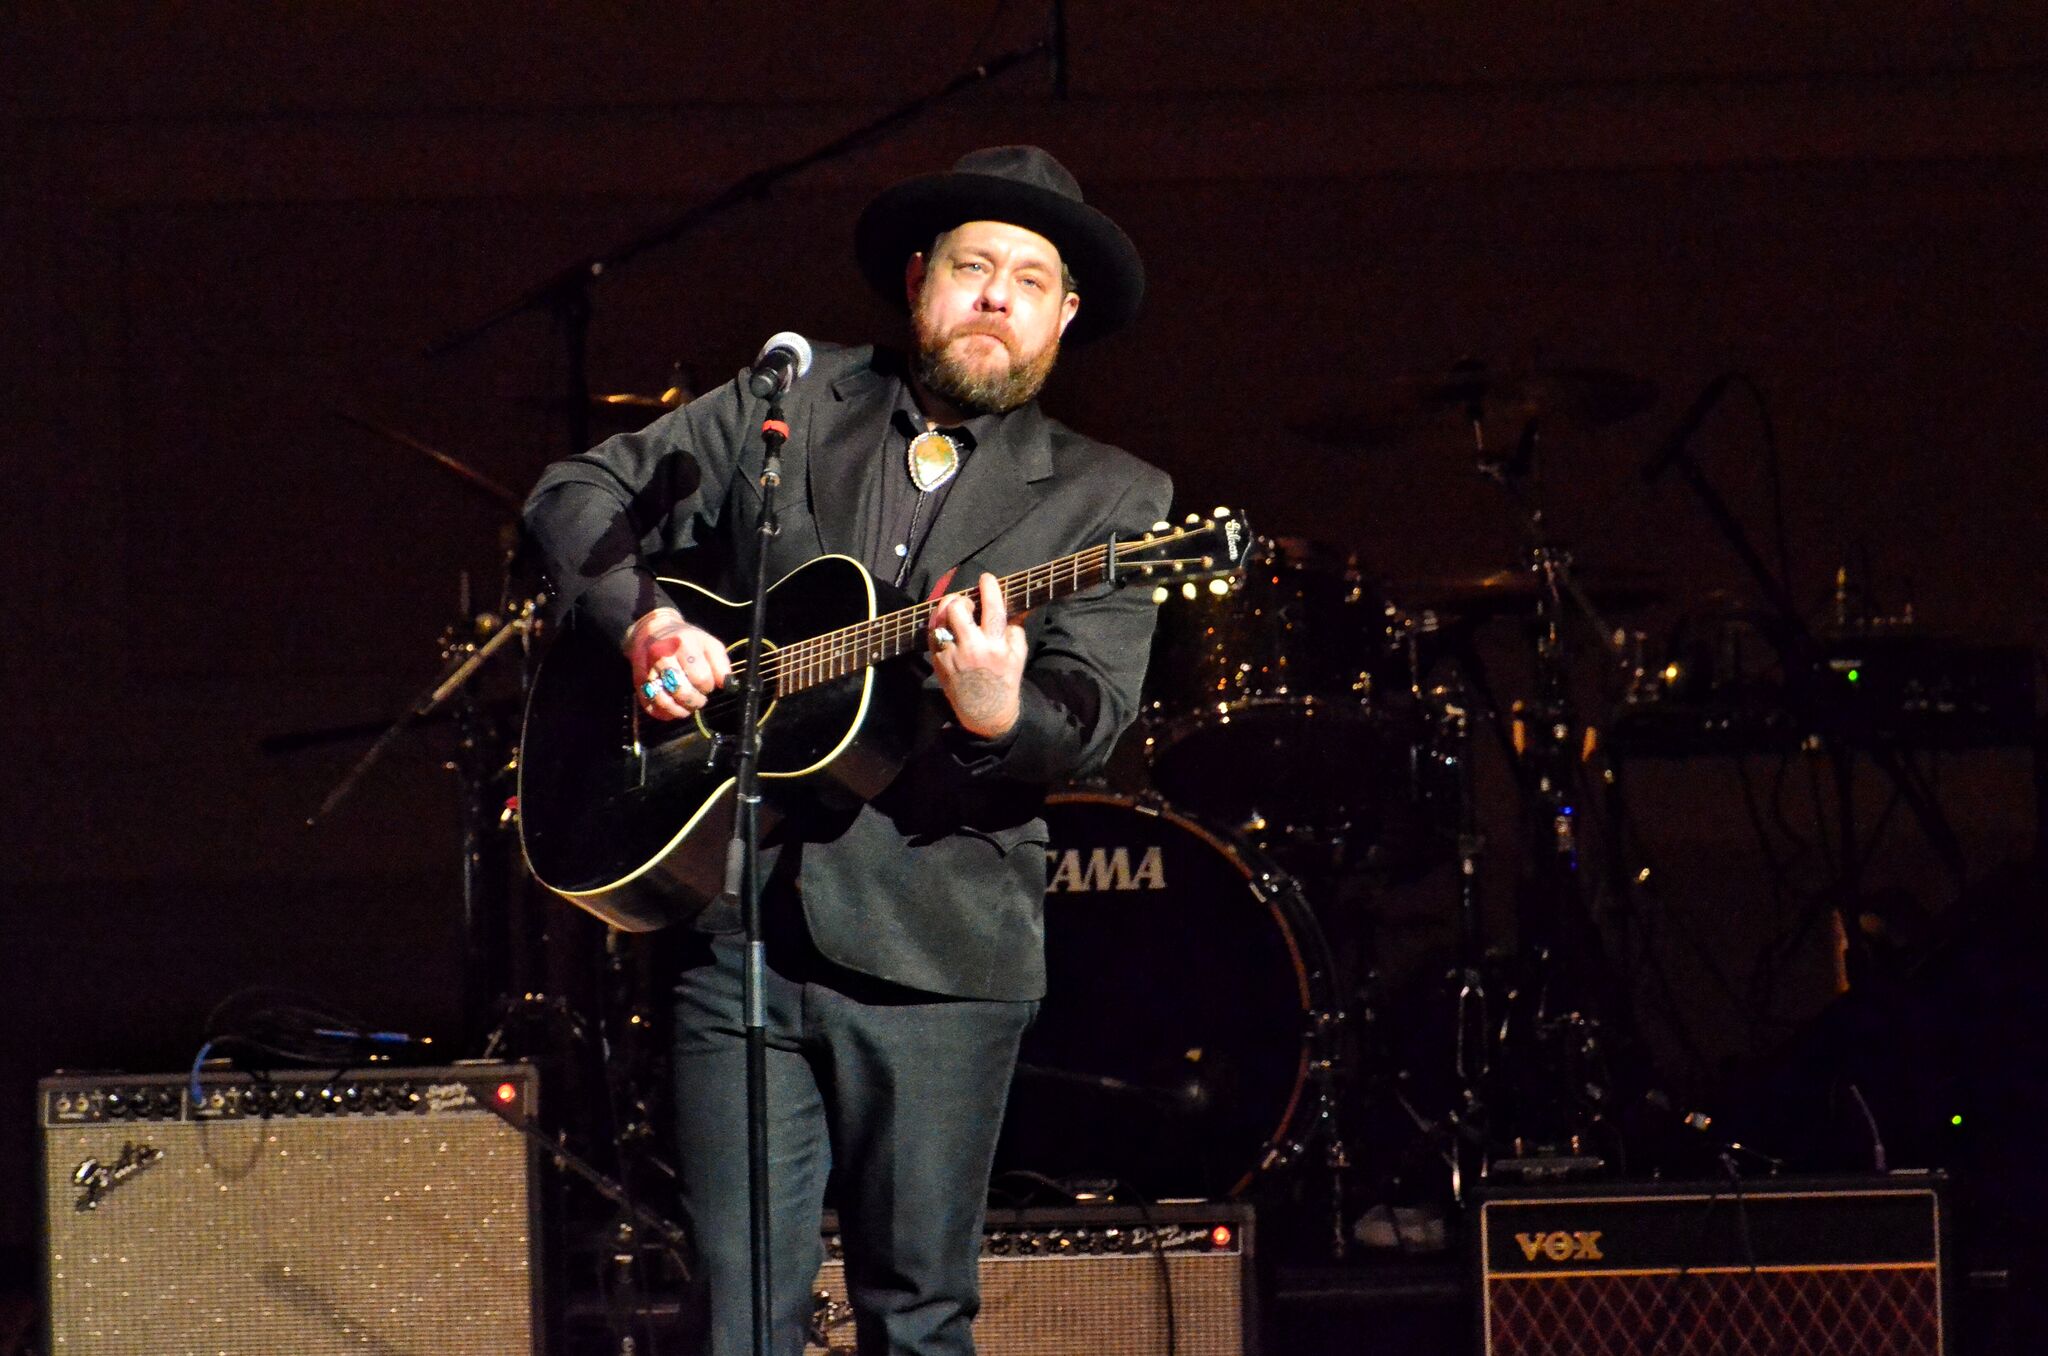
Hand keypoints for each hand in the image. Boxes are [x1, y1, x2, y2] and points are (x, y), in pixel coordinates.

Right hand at [625, 607, 730, 720]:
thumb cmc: (685, 639)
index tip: (707, 684)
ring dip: (680, 710)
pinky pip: (649, 705)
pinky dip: (663, 713)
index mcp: (683, 644)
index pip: (700, 677)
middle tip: (699, 699)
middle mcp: (662, 656)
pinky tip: (673, 711)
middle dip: (695, 701)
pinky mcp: (637, 681)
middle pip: (682, 691)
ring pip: (664, 701)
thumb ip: (721, 663)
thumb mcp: (708, 643)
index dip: (708, 686)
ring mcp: (647, 669)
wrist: (652, 630)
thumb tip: (726, 684)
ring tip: (687, 707)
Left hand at [929, 572, 1026, 738]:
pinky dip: (938, 625)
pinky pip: (932, 634)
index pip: (992, 609)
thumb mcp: (1018, 654)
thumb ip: (1015, 628)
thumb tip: (1017, 605)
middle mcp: (972, 649)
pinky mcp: (938, 662)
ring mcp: (952, 656)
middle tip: (967, 604)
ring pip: (941, 621)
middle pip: (958, 610)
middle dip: (962, 600)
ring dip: (947, 611)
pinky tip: (946, 626)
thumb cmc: (1004, 679)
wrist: (986, 711)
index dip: (989, 588)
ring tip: (954, 612)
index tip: (986, 578)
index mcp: (995, 646)